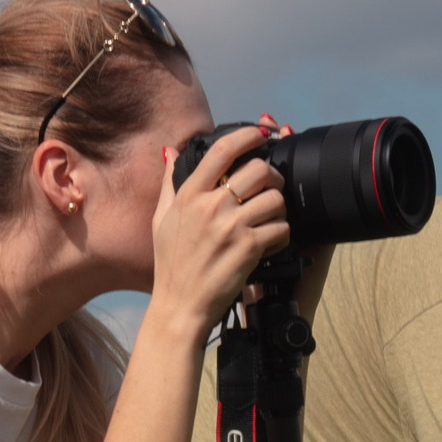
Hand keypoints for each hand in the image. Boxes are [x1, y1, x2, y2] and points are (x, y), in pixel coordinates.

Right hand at [148, 122, 291, 334]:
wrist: (180, 306)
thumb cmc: (171, 264)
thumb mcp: (160, 220)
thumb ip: (169, 184)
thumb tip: (171, 153)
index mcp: (189, 195)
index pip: (222, 150)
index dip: (248, 135)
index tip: (260, 134)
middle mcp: (210, 206)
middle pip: (258, 170)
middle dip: (272, 175)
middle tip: (271, 187)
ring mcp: (231, 227)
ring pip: (275, 198)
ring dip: (279, 208)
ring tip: (270, 219)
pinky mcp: (248, 248)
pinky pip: (281, 228)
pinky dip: (282, 235)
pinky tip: (270, 242)